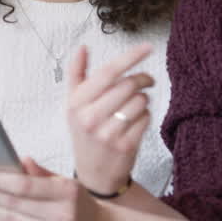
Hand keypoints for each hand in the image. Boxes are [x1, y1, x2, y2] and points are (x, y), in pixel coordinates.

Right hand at [65, 43, 153, 195]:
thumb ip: (76, 74)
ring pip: (140, 101)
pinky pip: (146, 118)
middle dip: (143, 78)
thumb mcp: (73, 104)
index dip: (130, 57)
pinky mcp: (126, 146)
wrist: (94, 173)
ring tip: (136, 104)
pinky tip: (137, 120)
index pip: (107, 73)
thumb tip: (82, 47)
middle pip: (128, 85)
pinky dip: (146, 115)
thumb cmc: (85, 132)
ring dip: (144, 99)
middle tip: (147, 80)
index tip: (148, 47)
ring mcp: (108, 134)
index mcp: (76, 103)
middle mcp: (90, 118)